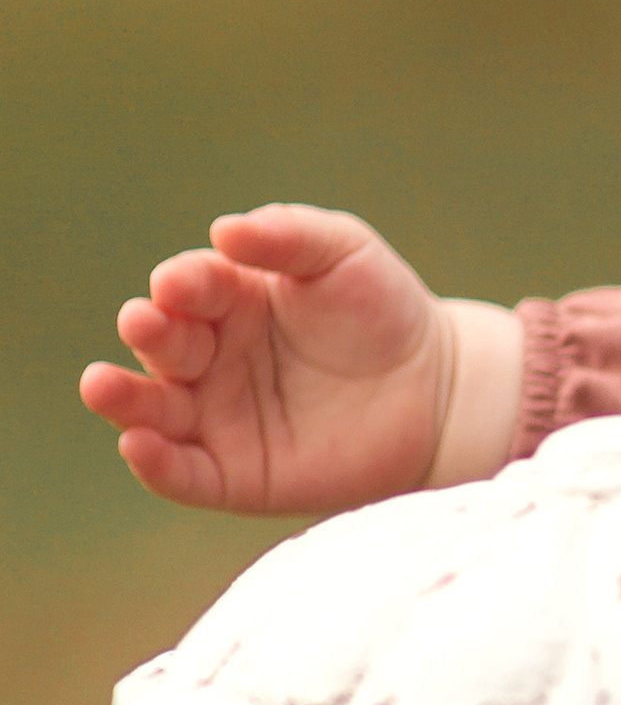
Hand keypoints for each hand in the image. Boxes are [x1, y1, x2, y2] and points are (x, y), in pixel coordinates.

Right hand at [79, 204, 496, 516]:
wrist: (436, 389)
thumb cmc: (382, 308)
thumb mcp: (345, 253)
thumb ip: (289, 236)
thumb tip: (225, 229)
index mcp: (230, 299)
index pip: (191, 287)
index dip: (183, 283)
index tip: (182, 281)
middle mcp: (211, 358)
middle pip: (163, 345)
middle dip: (150, 331)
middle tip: (146, 321)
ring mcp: (218, 418)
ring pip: (154, 410)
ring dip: (123, 399)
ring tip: (99, 384)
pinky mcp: (234, 475)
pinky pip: (184, 474)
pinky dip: (156, 463)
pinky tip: (138, 445)